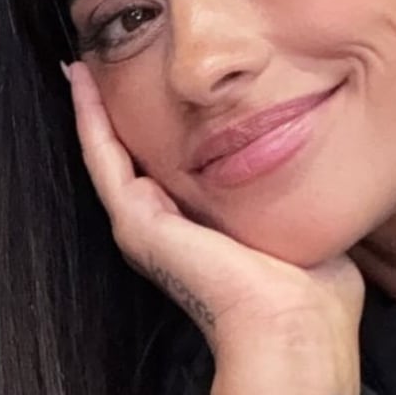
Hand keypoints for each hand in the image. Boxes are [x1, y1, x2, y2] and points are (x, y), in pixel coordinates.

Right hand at [65, 61, 364, 394]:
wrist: (291, 327)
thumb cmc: (311, 297)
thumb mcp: (303, 225)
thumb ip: (295, 198)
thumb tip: (319, 171)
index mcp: (200, 236)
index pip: (168, 173)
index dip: (156, 130)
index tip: (150, 89)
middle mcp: (164, 231)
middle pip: (131, 161)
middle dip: (113, 115)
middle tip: (93, 67)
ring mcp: (143, 227)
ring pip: (108, 155)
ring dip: (91, 110)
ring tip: (76, 67)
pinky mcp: (136, 221)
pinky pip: (103, 157)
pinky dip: (88, 118)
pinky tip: (79, 80)